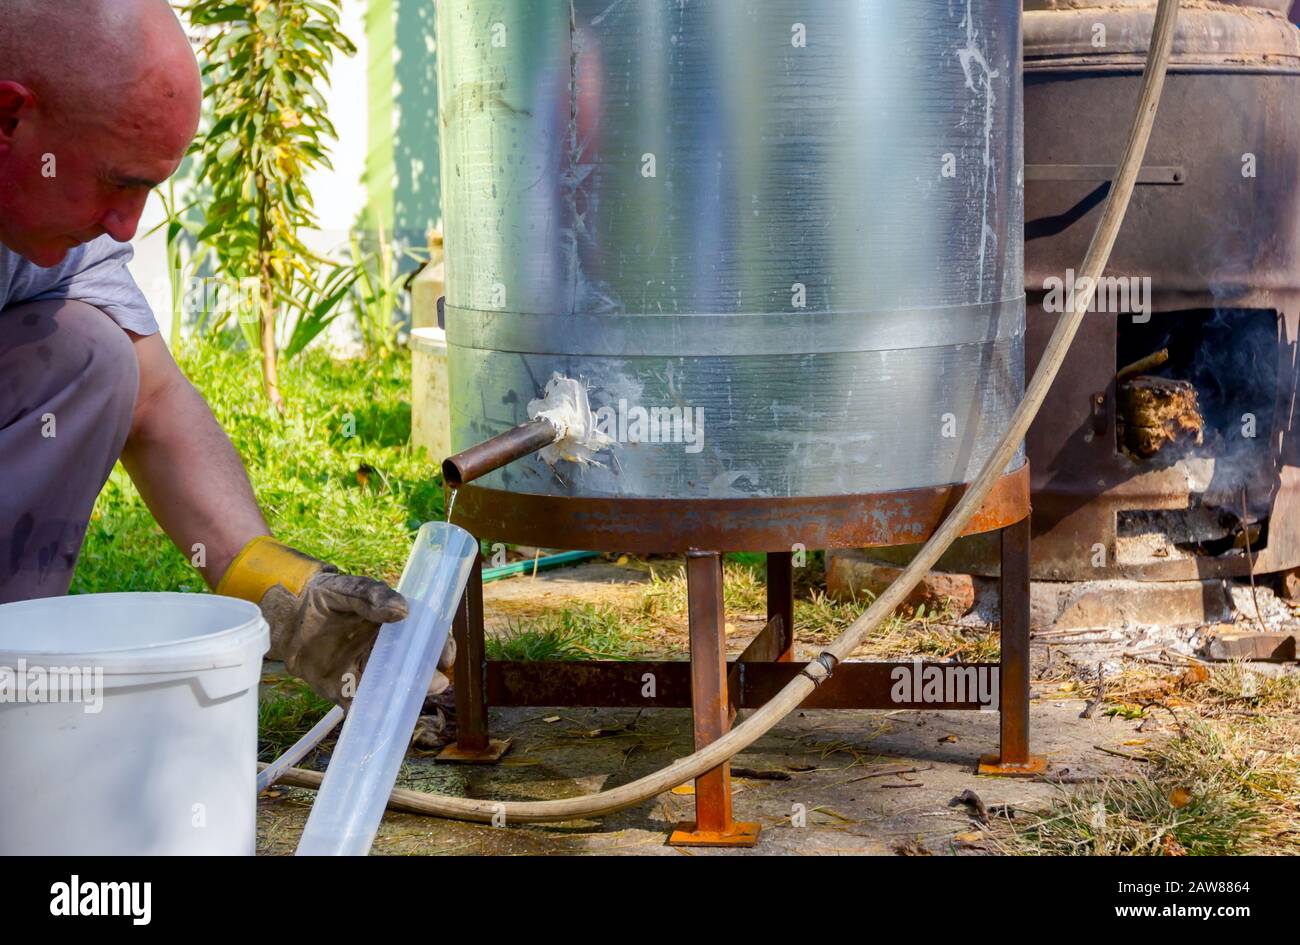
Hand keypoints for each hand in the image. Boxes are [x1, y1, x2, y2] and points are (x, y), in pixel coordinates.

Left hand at [217, 537, 455, 704]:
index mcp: (393, 628)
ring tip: (412, 698)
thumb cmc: (322, 597)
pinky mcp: (343, 691)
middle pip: (416, 670)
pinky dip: (371, 714)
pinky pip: (361, 705)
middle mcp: (385, 653)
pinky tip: (380, 716)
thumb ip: (372, 595)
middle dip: (429, 678)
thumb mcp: (347, 588)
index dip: (441, 648)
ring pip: (393, 690)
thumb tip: (402, 610)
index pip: (426, 639)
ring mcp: (365, 673)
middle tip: (435, 682)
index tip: (445, 656)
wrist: (284, 617)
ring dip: (406, 698)